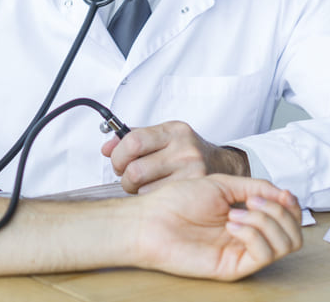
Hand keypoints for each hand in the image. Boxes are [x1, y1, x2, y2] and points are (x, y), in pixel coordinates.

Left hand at [103, 120, 249, 193]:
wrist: (224, 165)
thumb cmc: (185, 151)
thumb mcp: (161, 137)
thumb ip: (131, 139)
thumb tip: (106, 148)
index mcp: (172, 130)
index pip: (132, 141)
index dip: (118, 155)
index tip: (118, 161)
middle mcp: (184, 149)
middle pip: (135, 170)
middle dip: (124, 177)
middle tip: (130, 177)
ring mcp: (193, 170)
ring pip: (143, 189)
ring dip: (137, 190)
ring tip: (145, 184)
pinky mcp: (196, 189)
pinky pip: (158, 199)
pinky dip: (151, 197)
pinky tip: (158, 191)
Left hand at [136, 175, 301, 279]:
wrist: (152, 219)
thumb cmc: (178, 200)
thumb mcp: (221, 184)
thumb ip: (255, 187)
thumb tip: (286, 194)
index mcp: (248, 217)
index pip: (289, 218)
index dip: (291, 204)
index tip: (282, 192)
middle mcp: (250, 237)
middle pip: (294, 234)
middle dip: (282, 212)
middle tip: (254, 202)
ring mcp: (243, 253)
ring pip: (285, 245)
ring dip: (266, 222)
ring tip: (236, 213)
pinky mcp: (234, 266)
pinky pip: (263, 254)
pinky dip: (253, 233)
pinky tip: (231, 224)